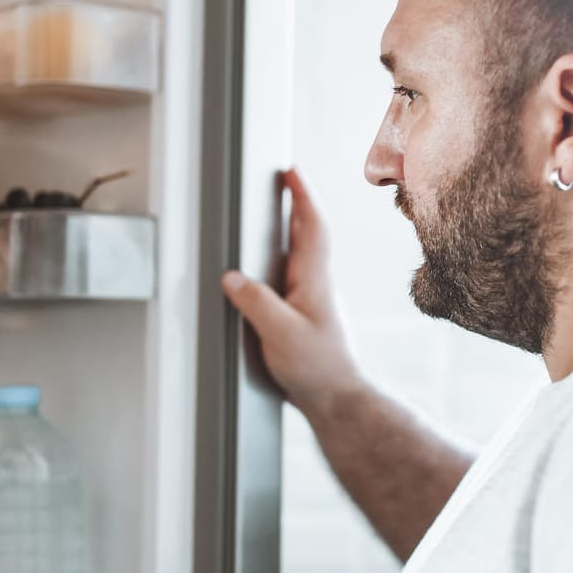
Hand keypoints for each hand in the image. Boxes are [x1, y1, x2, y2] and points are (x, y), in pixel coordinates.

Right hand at [222, 168, 363, 418]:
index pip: (312, 226)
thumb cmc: (318, 369)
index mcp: (314, 279)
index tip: (291, 170)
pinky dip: (285, 265)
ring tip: (274, 218)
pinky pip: (295, 281)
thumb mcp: (279, 332)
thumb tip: (231, 277)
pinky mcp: (310, 321)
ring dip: (292, 233)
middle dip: (296, 206)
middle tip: (282, 183)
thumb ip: (255, 302)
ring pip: (303, 258)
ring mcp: (316, 303)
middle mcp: (319, 286)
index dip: (302, 195)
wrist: (340, 402)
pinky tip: (272, 275)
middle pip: (309, 235)